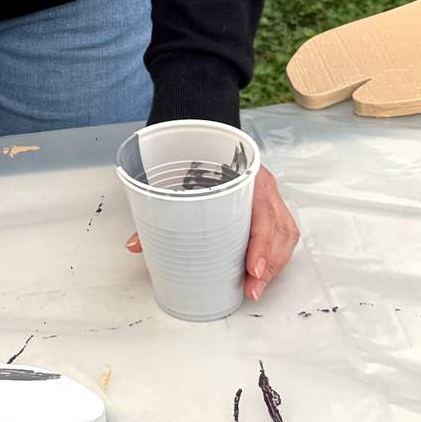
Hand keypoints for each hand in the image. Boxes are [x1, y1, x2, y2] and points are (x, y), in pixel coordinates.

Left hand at [126, 165, 297, 301]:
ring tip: (256, 287)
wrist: (205, 134)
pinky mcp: (272, 209)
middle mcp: (264, 188)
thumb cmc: (199, 157)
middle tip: (251, 288)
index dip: (262, 244)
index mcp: (248, 177)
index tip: (252, 268)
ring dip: (274, 265)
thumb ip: (161, 211)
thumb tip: (135, 244)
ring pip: (285, 236)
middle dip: (268, 264)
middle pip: (278, 230)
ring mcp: (272, 198)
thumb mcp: (184, 178)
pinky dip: (275, 257)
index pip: (263, 213)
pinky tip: (262, 273)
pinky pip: (283, 235)